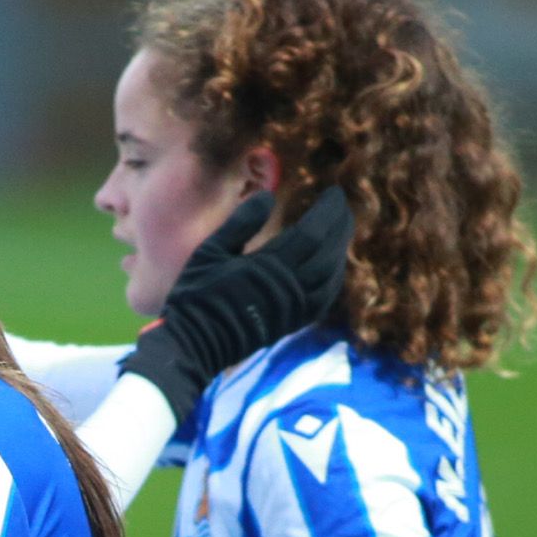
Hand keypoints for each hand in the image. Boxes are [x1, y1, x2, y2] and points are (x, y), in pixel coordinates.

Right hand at [121, 186, 354, 421]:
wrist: (193, 344)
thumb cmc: (196, 294)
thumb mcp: (210, 251)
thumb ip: (241, 222)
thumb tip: (268, 195)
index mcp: (269, 266)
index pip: (313, 232)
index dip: (328, 210)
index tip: (334, 192)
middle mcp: (289, 288)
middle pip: (329, 252)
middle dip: (341, 226)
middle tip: (342, 207)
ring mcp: (293, 309)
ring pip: (331, 277)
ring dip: (340, 251)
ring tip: (340, 232)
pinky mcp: (291, 324)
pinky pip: (324, 299)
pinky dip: (333, 279)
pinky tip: (331, 267)